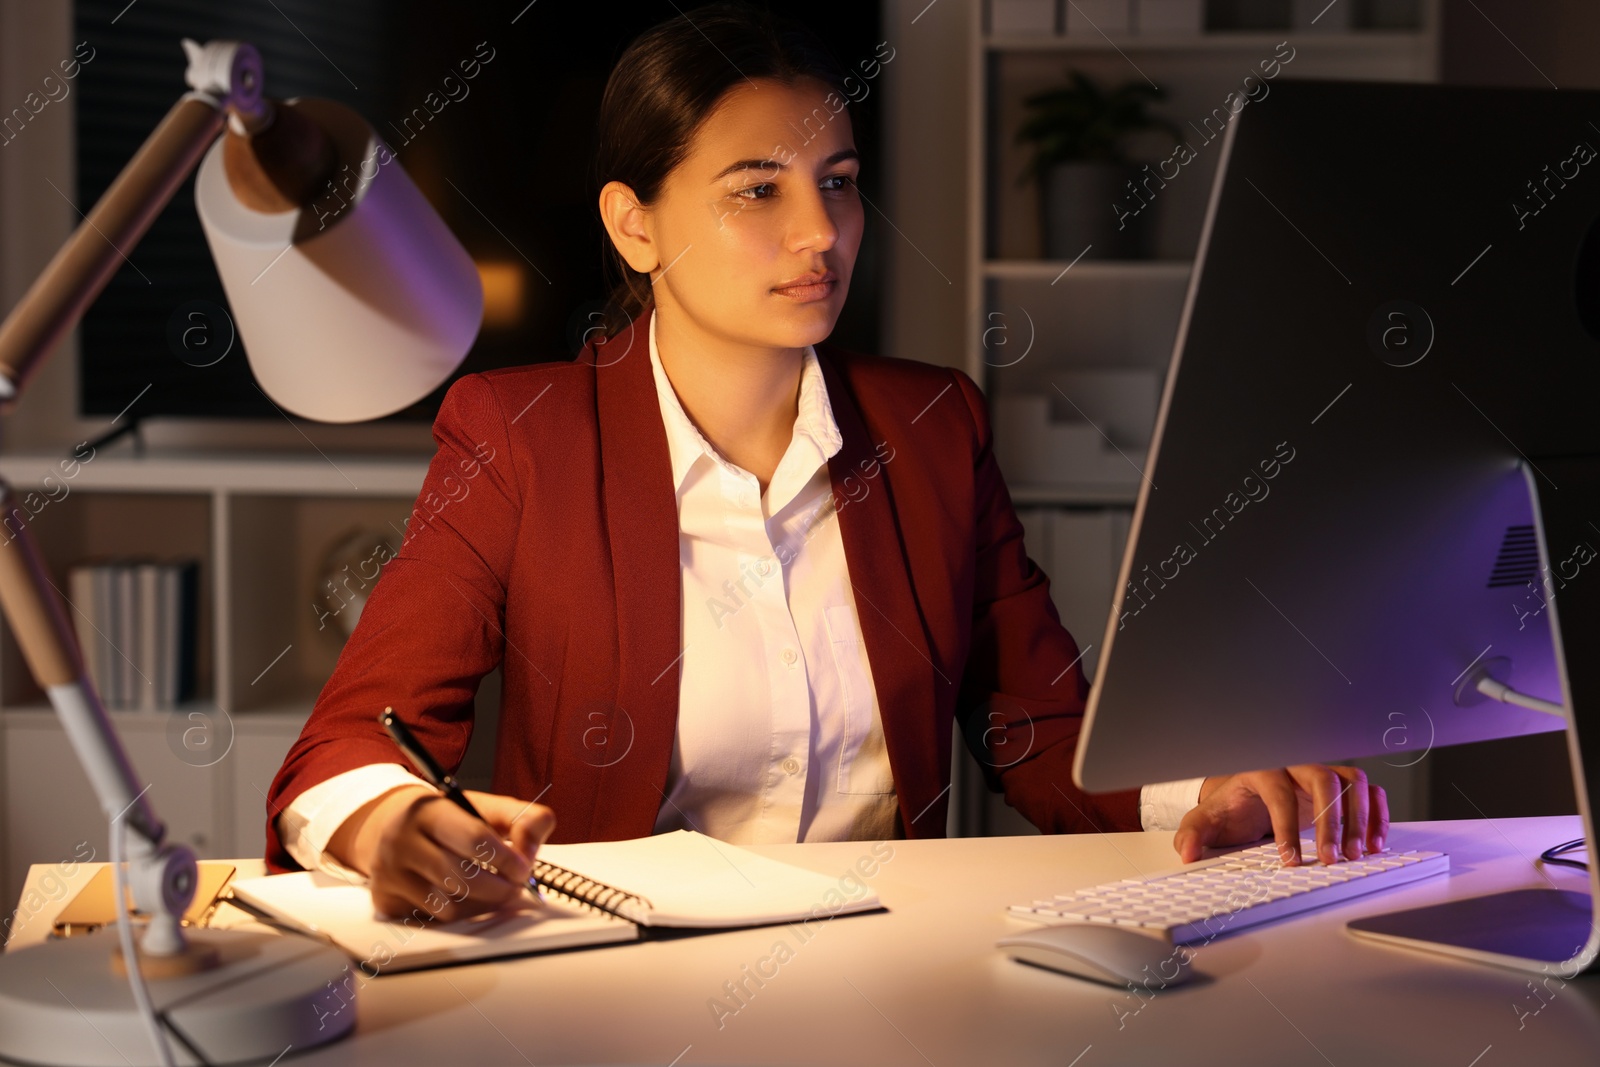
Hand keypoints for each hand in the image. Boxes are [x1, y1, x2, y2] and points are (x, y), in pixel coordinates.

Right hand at [327, 785, 555, 922]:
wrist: (390, 826)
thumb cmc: (448, 819)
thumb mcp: (485, 807)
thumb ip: (522, 819)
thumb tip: (530, 852)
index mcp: (430, 810)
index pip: (475, 838)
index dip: (506, 858)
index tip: (522, 869)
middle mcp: (401, 839)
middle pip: (462, 877)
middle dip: (499, 888)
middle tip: (514, 887)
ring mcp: (389, 872)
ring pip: (449, 905)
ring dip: (481, 904)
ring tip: (491, 891)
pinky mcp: (385, 899)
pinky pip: (434, 919)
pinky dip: (458, 914)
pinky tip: (463, 898)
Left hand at [1171, 764, 1387, 865]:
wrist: (1246, 799)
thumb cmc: (1230, 808)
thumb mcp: (1207, 820)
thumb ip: (1192, 834)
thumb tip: (1185, 852)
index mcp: (1261, 770)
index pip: (1278, 790)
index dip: (1285, 824)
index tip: (1289, 858)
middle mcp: (1295, 766)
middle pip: (1323, 779)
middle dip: (1330, 820)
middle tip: (1330, 858)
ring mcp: (1320, 773)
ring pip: (1351, 782)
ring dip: (1360, 818)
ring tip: (1357, 855)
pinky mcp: (1339, 786)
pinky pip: (1367, 792)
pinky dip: (1376, 815)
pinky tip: (1374, 845)